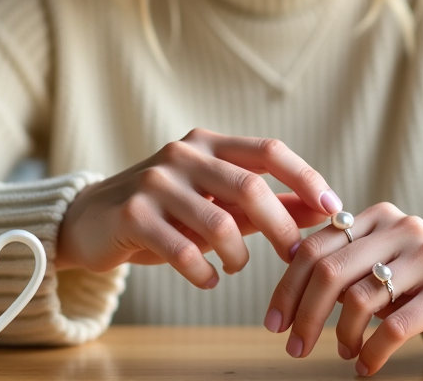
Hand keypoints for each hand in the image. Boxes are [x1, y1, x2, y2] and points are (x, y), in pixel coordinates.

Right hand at [55, 128, 340, 288]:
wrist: (89, 222)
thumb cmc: (164, 212)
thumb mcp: (215, 202)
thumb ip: (265, 204)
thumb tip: (322, 211)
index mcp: (208, 143)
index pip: (269, 151)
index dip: (305, 178)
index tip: (333, 209)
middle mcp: (183, 155)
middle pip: (250, 187)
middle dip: (281, 226)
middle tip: (294, 255)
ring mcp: (156, 182)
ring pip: (219, 223)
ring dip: (238, 255)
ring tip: (235, 267)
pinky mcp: (133, 214)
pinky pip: (183, 251)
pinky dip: (204, 273)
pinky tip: (207, 279)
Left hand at [267, 203, 422, 375]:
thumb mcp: (384, 266)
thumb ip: (345, 266)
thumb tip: (289, 289)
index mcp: (378, 216)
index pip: (316, 247)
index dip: (287, 286)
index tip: (275, 321)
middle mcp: (402, 227)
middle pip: (330, 270)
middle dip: (305, 313)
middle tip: (294, 347)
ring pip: (359, 298)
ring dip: (342, 335)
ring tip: (343, 353)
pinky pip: (394, 325)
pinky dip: (372, 352)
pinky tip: (365, 368)